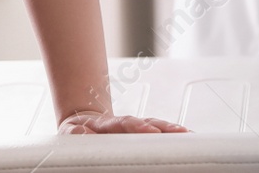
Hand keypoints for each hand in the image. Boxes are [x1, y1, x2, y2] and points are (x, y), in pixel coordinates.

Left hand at [58, 110, 189, 133]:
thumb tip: (84, 134)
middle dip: (163, 127)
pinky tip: (188, 137)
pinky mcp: (141, 132)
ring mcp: (133, 127)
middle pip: (146, 122)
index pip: (123, 123)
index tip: (150, 131)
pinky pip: (159, 132)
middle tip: (179, 133)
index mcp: (105, 124)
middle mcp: (123, 123)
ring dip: (171, 130)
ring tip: (189, 135)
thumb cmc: (77, 133)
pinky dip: (173, 134)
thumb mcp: (69, 134)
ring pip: (155, 125)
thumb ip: (76, 134)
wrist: (80, 122)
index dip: (137, 126)